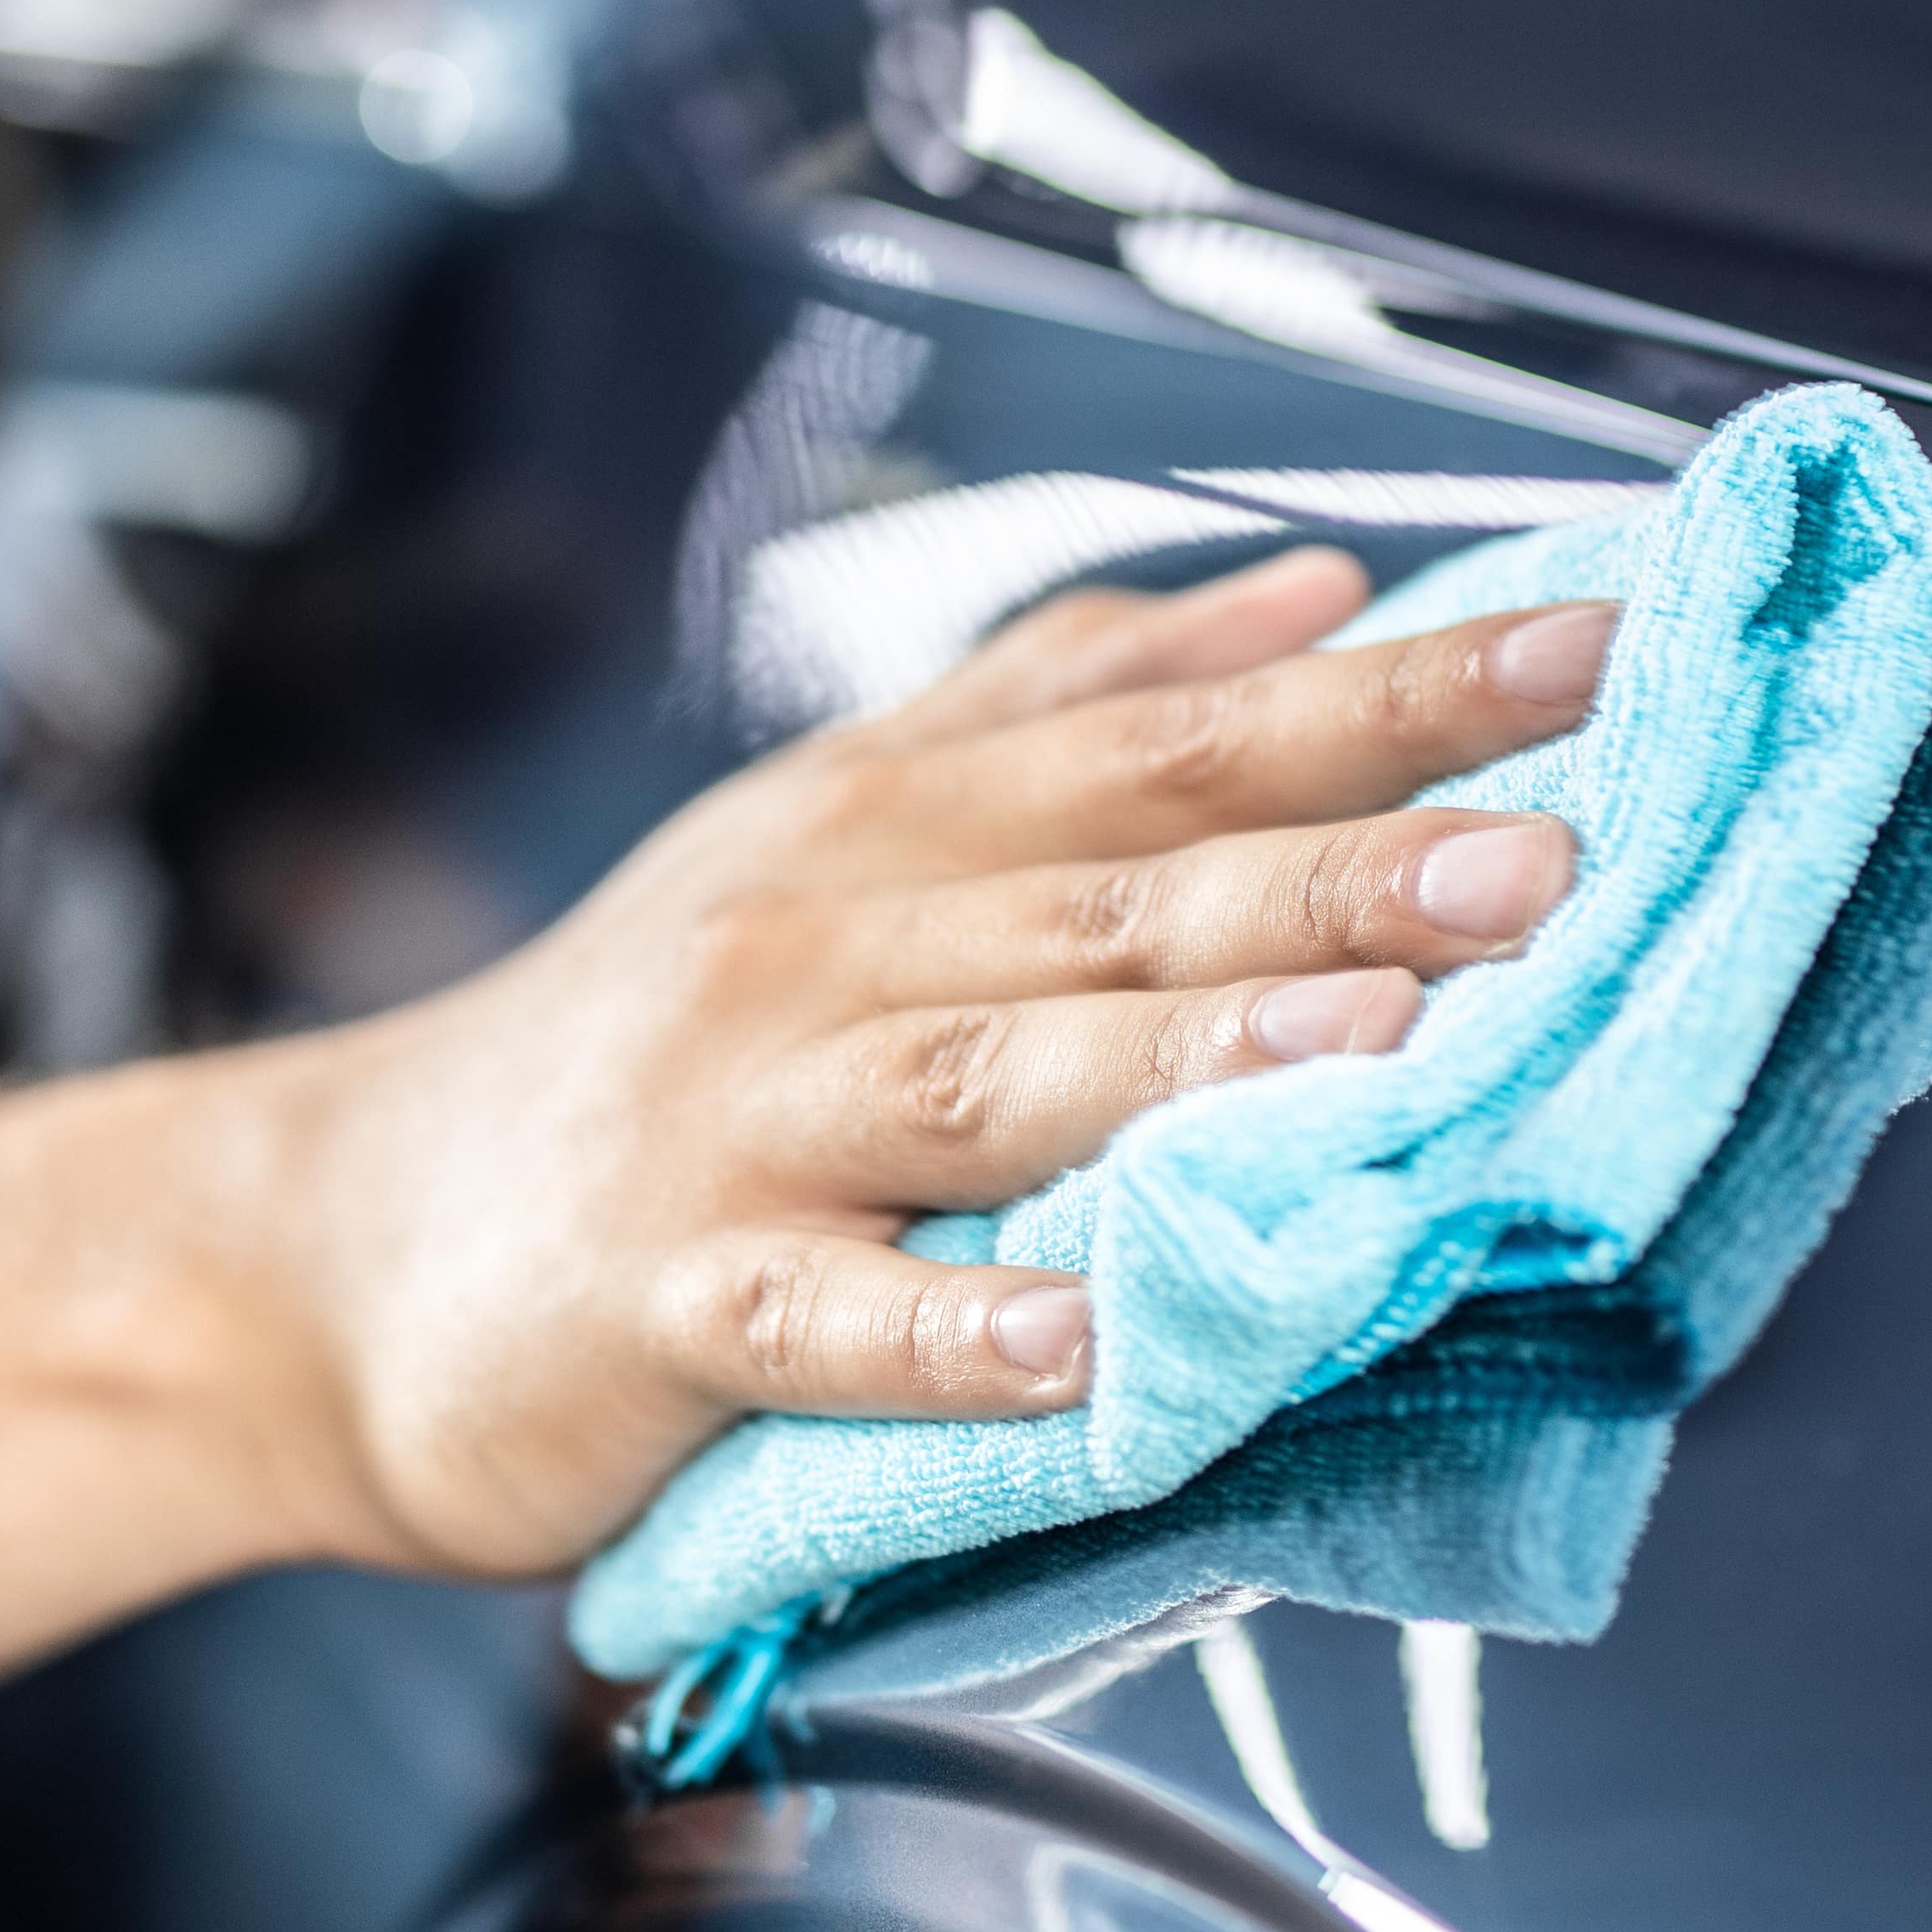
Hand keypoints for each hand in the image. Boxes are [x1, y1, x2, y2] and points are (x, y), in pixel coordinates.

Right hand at [252, 549, 1613, 1579]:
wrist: (333, 1248)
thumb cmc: (648, 1045)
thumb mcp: (845, 823)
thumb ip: (1067, 700)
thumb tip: (1306, 585)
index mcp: (898, 823)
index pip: (1180, 734)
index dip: (1392, 694)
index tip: (1599, 650)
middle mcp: (830, 942)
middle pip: (1113, 890)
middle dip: (1341, 863)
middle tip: (1556, 850)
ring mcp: (743, 1123)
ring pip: (986, 1079)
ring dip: (1182, 1057)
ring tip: (1368, 1044)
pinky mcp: (667, 1308)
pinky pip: (827, 1324)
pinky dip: (959, 1335)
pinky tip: (1088, 1345)